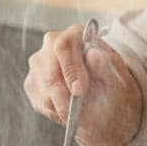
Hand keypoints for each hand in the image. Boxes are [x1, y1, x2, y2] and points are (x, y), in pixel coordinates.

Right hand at [23, 24, 141, 145]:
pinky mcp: (32, 83)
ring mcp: (39, 63)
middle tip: (76, 110)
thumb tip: (94, 54)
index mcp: (75, 34)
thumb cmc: (111, 83)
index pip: (63, 45)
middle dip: (63, 94)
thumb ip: (104, 66)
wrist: (106, 100)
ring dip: (62, 106)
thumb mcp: (114, 75)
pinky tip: (70, 110)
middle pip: (48, 69)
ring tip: (79, 111)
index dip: (70, 69)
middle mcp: (52, 44)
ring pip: (44, 88)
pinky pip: (40, 101)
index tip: (79, 91)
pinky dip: (56, 111)